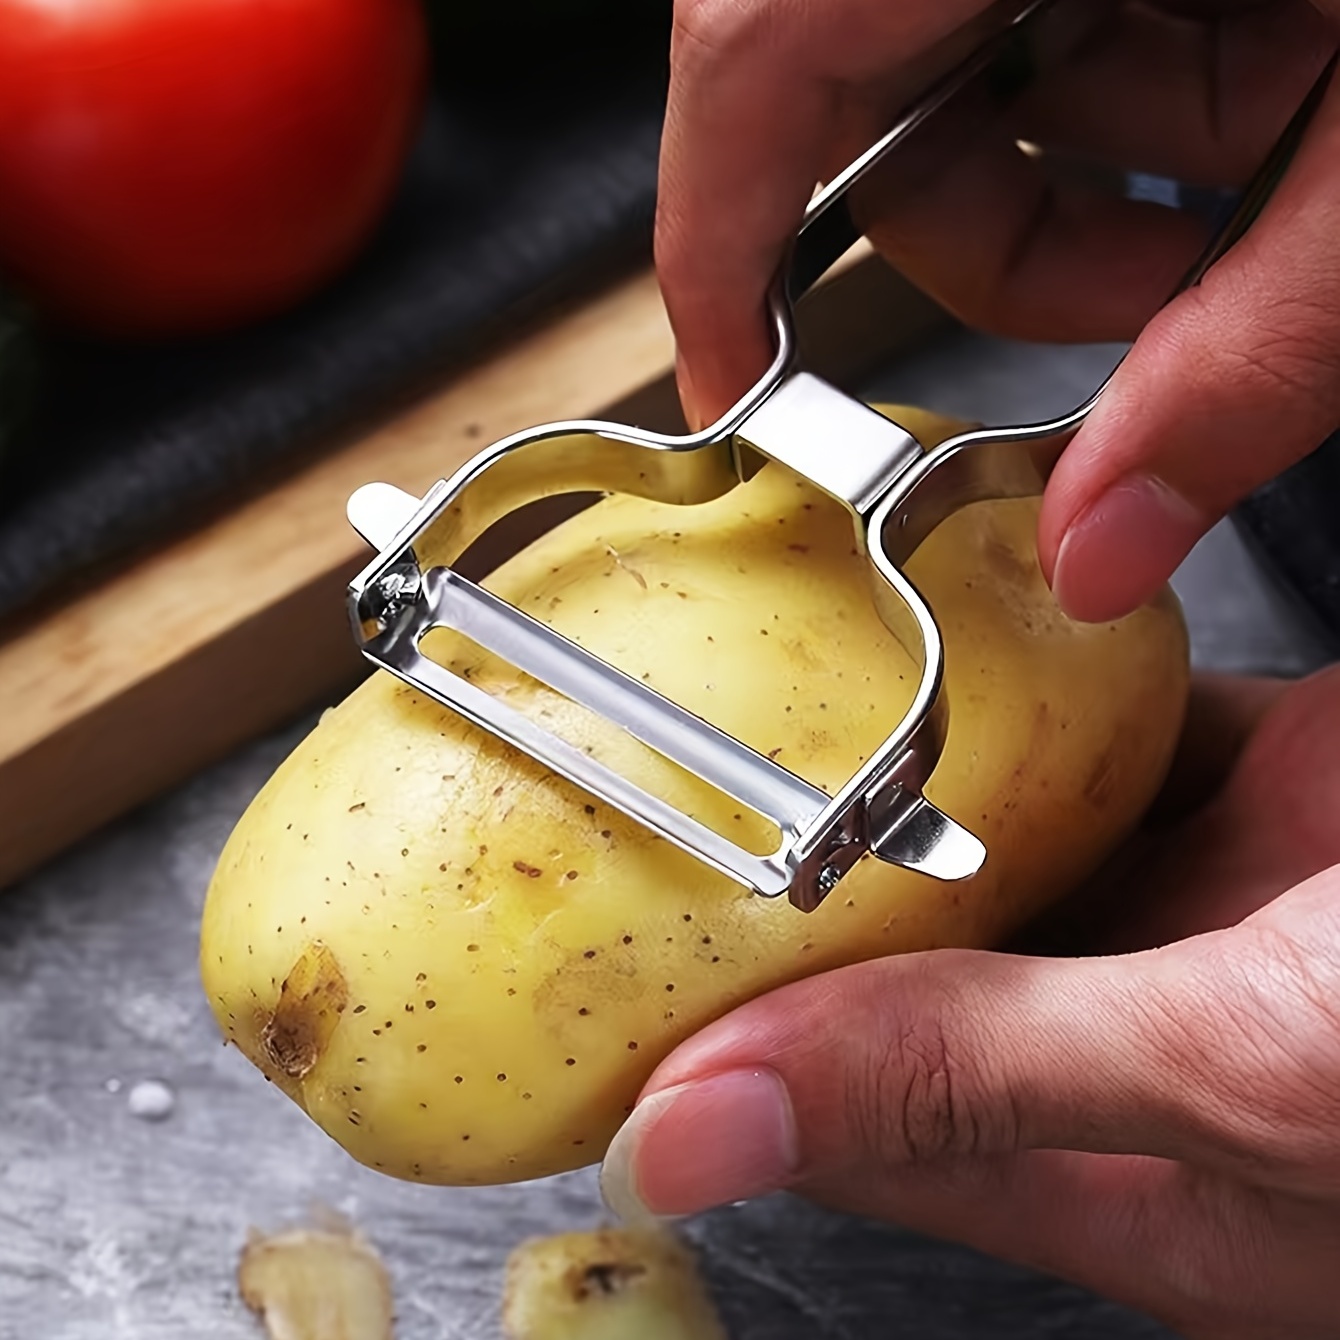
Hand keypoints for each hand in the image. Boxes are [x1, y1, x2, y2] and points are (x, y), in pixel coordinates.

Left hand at [599, 667, 1339, 1337]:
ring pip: (1005, 839)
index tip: (608, 971)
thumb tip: (697, 1140)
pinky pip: (1110, 731)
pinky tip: (970, 640)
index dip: (727, 1053)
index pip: (859, 1121)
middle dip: (803, 880)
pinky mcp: (1264, 789)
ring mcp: (1211, 906)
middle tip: (673, 790)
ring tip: (791, 701)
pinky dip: (1042, 689)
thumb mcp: (1238, 1077)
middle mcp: (1150, 1045)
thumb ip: (974, 1080)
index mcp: (1134, 1181)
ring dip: (912, 773)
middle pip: (917, 965)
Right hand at [658, 0, 1339, 620]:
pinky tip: (1274, 112)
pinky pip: (1073, 0)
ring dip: (1094, 182)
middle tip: (1127, 329)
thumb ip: (1244, 367)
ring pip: (979, 56)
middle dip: (990, 242)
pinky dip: (1156, 97)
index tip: (733, 389)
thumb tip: (1098, 551)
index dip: (715, 244)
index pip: (755, 62)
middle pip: (863, 85)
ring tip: (1250, 221)